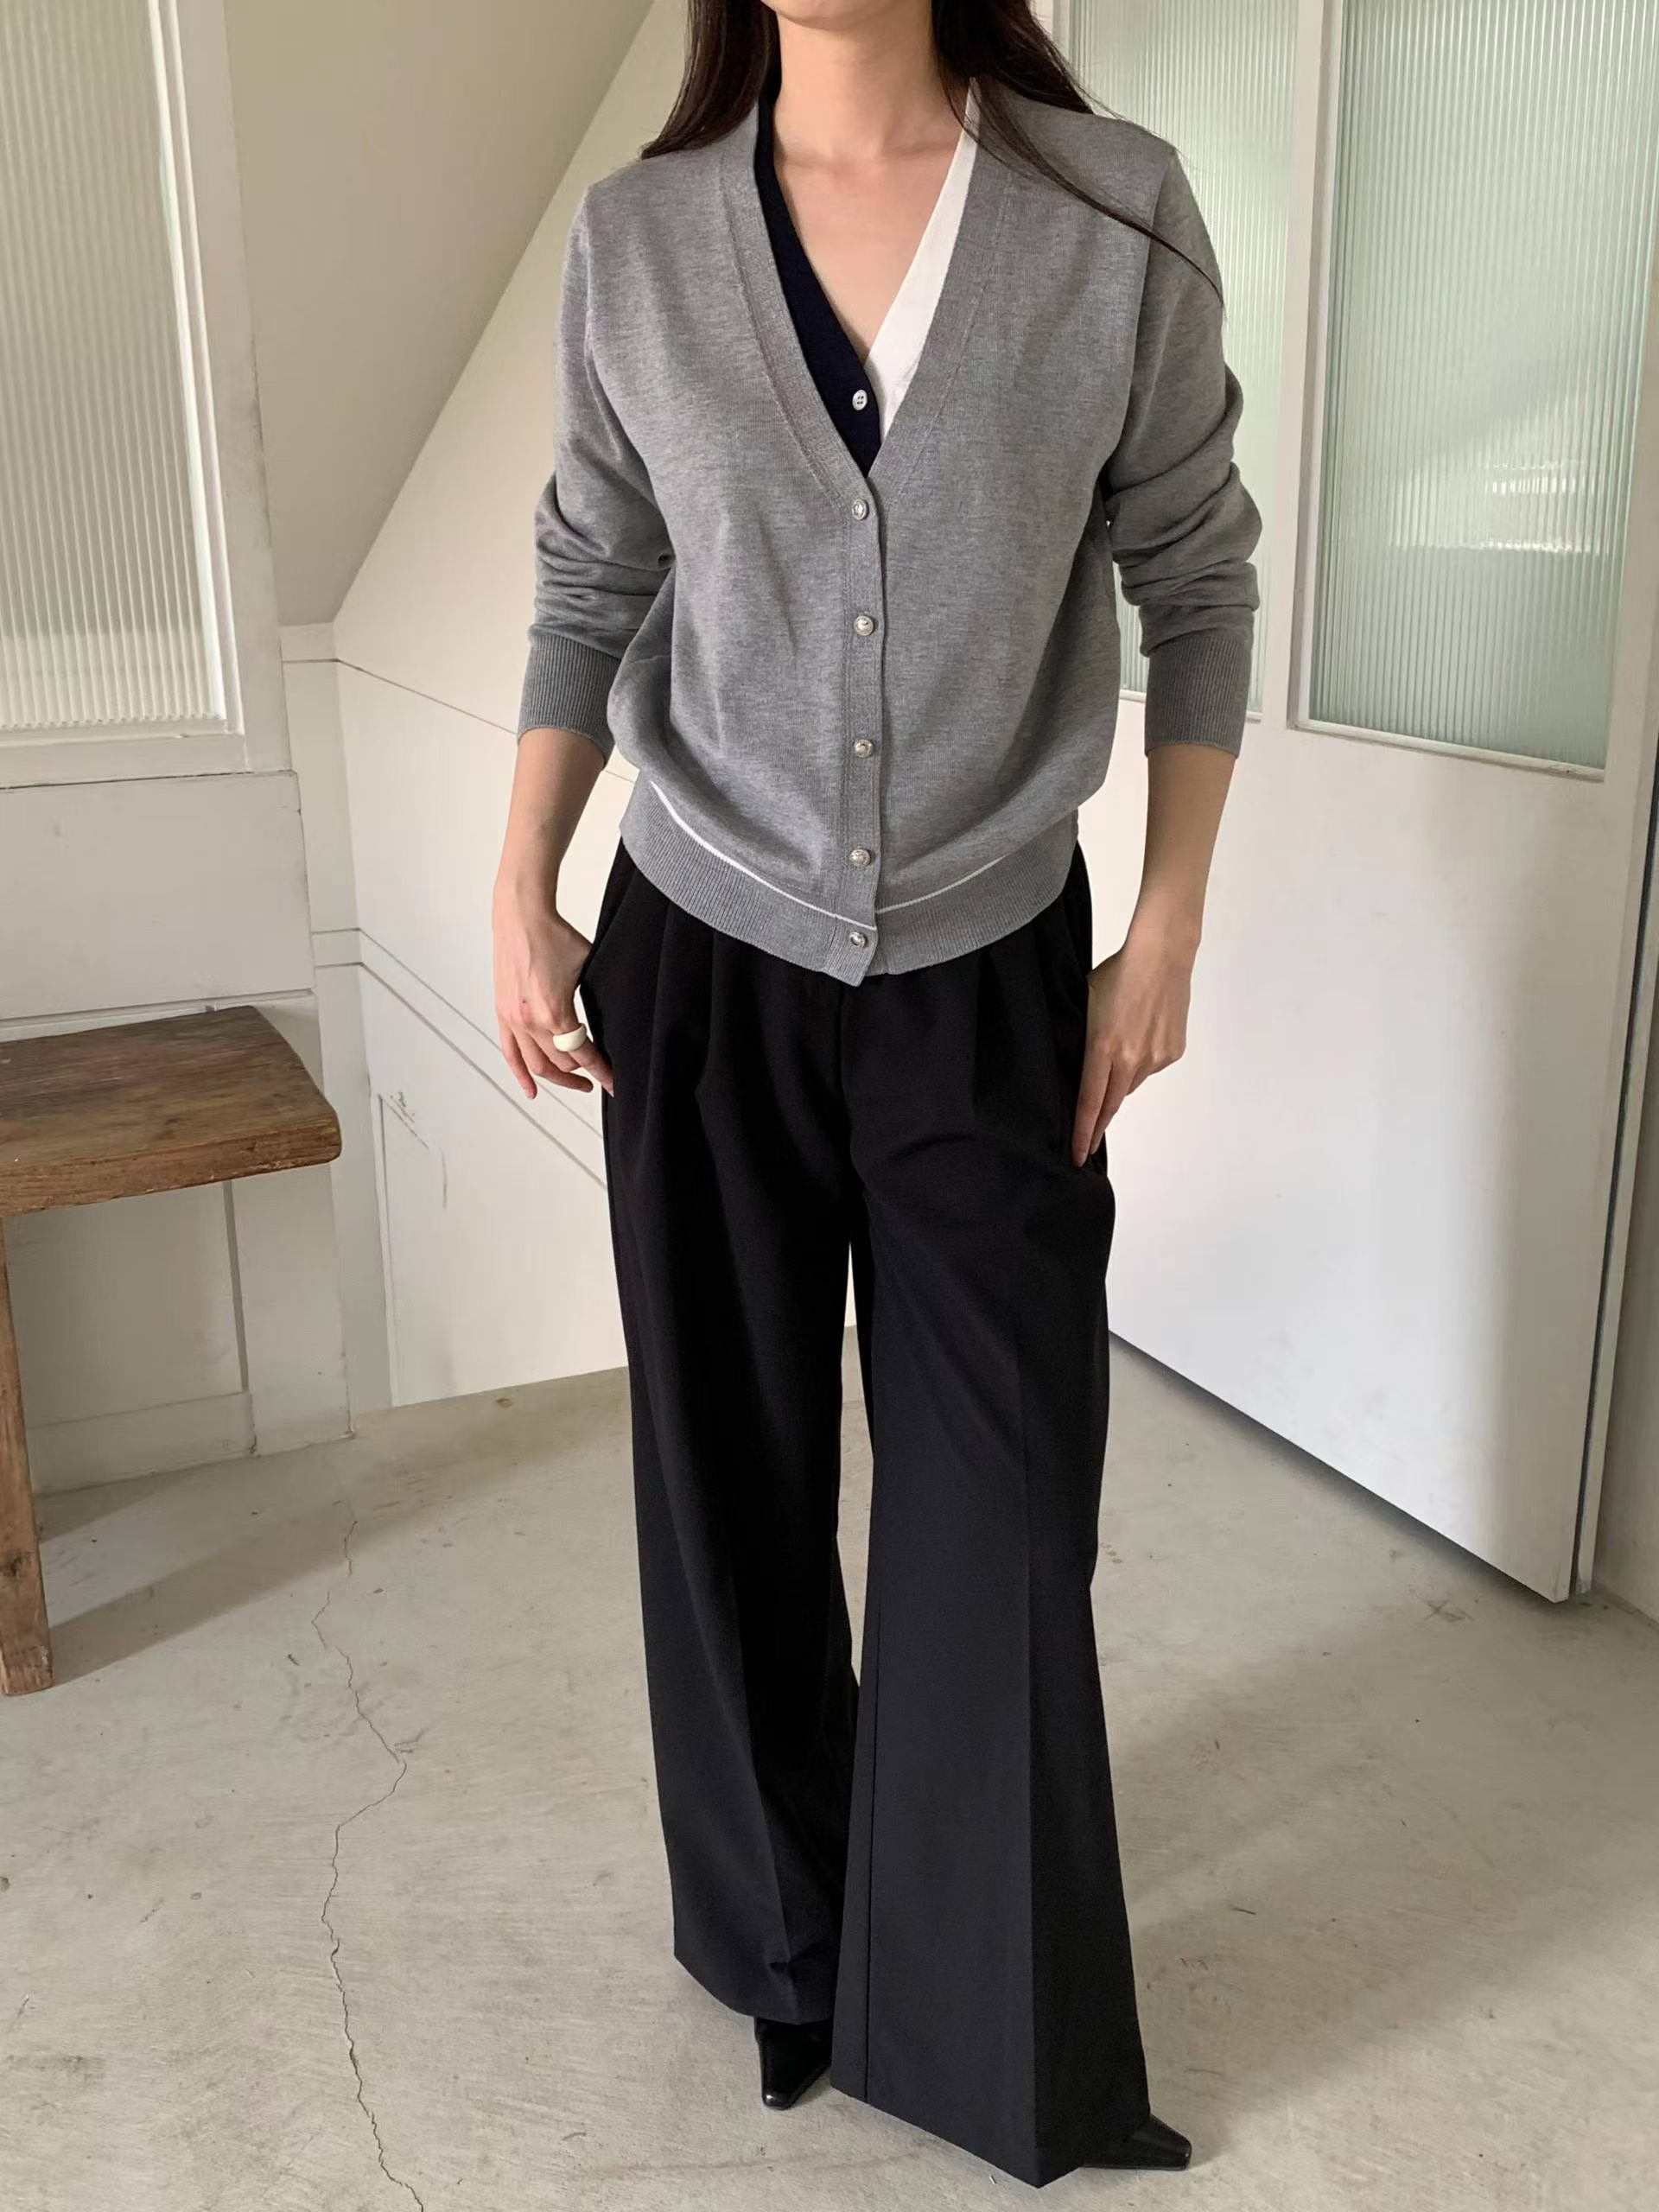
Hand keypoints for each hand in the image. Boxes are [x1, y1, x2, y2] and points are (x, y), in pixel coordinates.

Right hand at [492, 869, 613, 1100]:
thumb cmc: (555, 936)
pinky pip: (510, 1053)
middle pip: (559, 1063)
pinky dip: (521, 1074)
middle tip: (599, 1079)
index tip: (612, 1083)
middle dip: (581, 1075)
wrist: (522, 917)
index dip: (600, 1071)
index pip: (582, 1054)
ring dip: (556, 1079)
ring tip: (576, 1083)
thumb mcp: (589, 969)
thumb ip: (596, 1000)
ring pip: (536, 1065)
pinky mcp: (502, 1013)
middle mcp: (530, 1021)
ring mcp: (513, 1020)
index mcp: (553, 1012)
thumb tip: (613, 1020)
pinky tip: (532, 1091)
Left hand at [1071, 925, 1194, 1163]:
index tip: (1077, 1155)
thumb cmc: (1119, 974)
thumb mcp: (1086, 1005)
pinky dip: (1141, 1062)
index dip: (1083, 1132)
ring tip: (1118, 1051)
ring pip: (1130, 1084)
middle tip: (1087, 1143)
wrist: (1161, 957)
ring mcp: (1155, 1058)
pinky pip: (1150, 1068)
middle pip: (1111, 1104)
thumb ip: (1084, 1042)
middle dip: (1098, 1125)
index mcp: (1103, 1048)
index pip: (1090, 1102)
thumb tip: (1081, 1067)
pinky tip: (1141, 1036)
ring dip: (1120, 1080)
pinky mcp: (1172, 1053)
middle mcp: (1131, 1059)